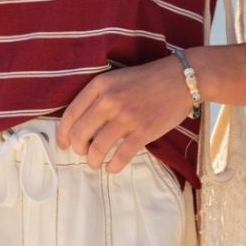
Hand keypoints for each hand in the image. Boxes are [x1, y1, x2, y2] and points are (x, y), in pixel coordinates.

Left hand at [56, 56, 194, 171]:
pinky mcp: (143, 132)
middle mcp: (109, 101)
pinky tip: (112, 168)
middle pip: (79, 134)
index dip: (63, 134)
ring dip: (93, 161)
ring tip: (96, 163)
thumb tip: (81, 123)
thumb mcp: (117, 78)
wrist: (182, 79)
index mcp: (99, 85)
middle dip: (78, 149)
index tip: (64, 144)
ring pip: (97, 149)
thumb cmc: (148, 79)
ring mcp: (126, 117)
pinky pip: (120, 157)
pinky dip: (113, 167)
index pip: (70, 115)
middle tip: (83, 153)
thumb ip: (98, 95)